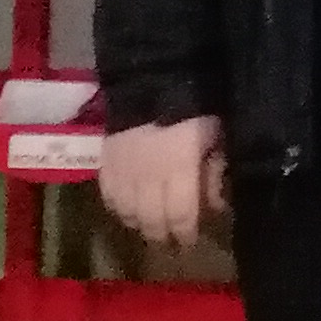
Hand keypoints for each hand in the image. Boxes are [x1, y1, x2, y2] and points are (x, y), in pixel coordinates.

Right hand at [101, 116, 228, 242]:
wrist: (150, 78)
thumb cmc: (193, 106)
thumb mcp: (214, 136)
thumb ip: (214, 169)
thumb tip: (215, 203)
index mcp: (178, 170)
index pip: (180, 215)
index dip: (185, 232)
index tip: (189, 241)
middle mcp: (147, 177)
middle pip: (151, 219)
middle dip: (161, 233)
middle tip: (170, 241)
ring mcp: (123, 170)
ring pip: (126, 211)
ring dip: (139, 224)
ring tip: (149, 228)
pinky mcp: (105, 161)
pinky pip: (107, 194)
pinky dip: (117, 207)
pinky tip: (125, 211)